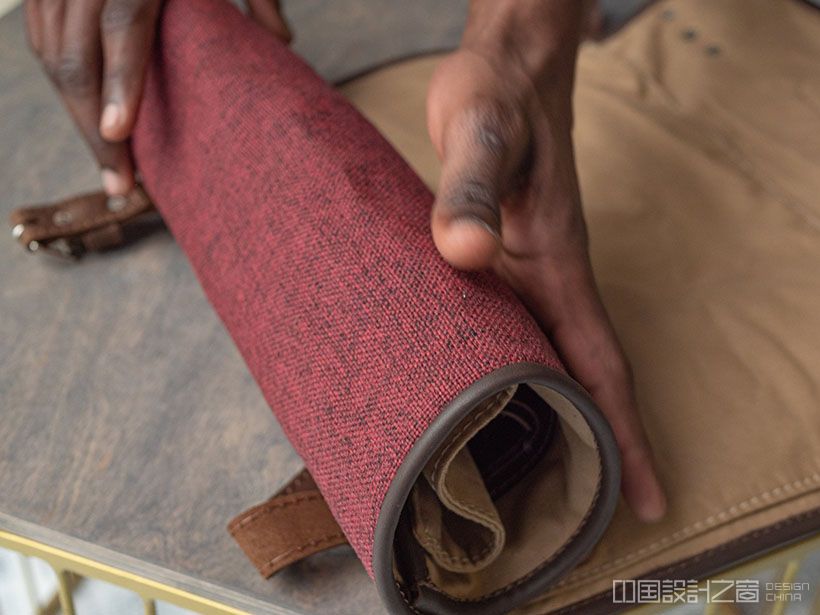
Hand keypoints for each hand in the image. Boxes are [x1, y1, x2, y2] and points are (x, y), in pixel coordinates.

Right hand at [24, 0, 289, 195]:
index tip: (121, 138)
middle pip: (73, 52)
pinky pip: (38, 34)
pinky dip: (59, 80)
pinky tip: (86, 116)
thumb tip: (282, 42)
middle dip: (93, 125)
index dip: (120, 83)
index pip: (121, 23)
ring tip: (108, 164)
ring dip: (75, 113)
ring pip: (49, 51)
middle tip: (120, 184)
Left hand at [428, 0, 665, 521]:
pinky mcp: (501, 259)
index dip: (625, 431)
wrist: (503, 71)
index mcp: (556, 263)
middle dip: (595, 444)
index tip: (650, 496)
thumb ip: (470, 190)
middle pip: (582, 375)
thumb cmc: (496, 101)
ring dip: (555, 412)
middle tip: (588, 515)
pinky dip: (513, 369)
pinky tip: (488, 392)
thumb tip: (465, 251)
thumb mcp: (481, 136)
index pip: (601, 362)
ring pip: (547, 356)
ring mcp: (527, 271)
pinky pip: (514, 328)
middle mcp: (548, 277)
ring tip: (538, 476)